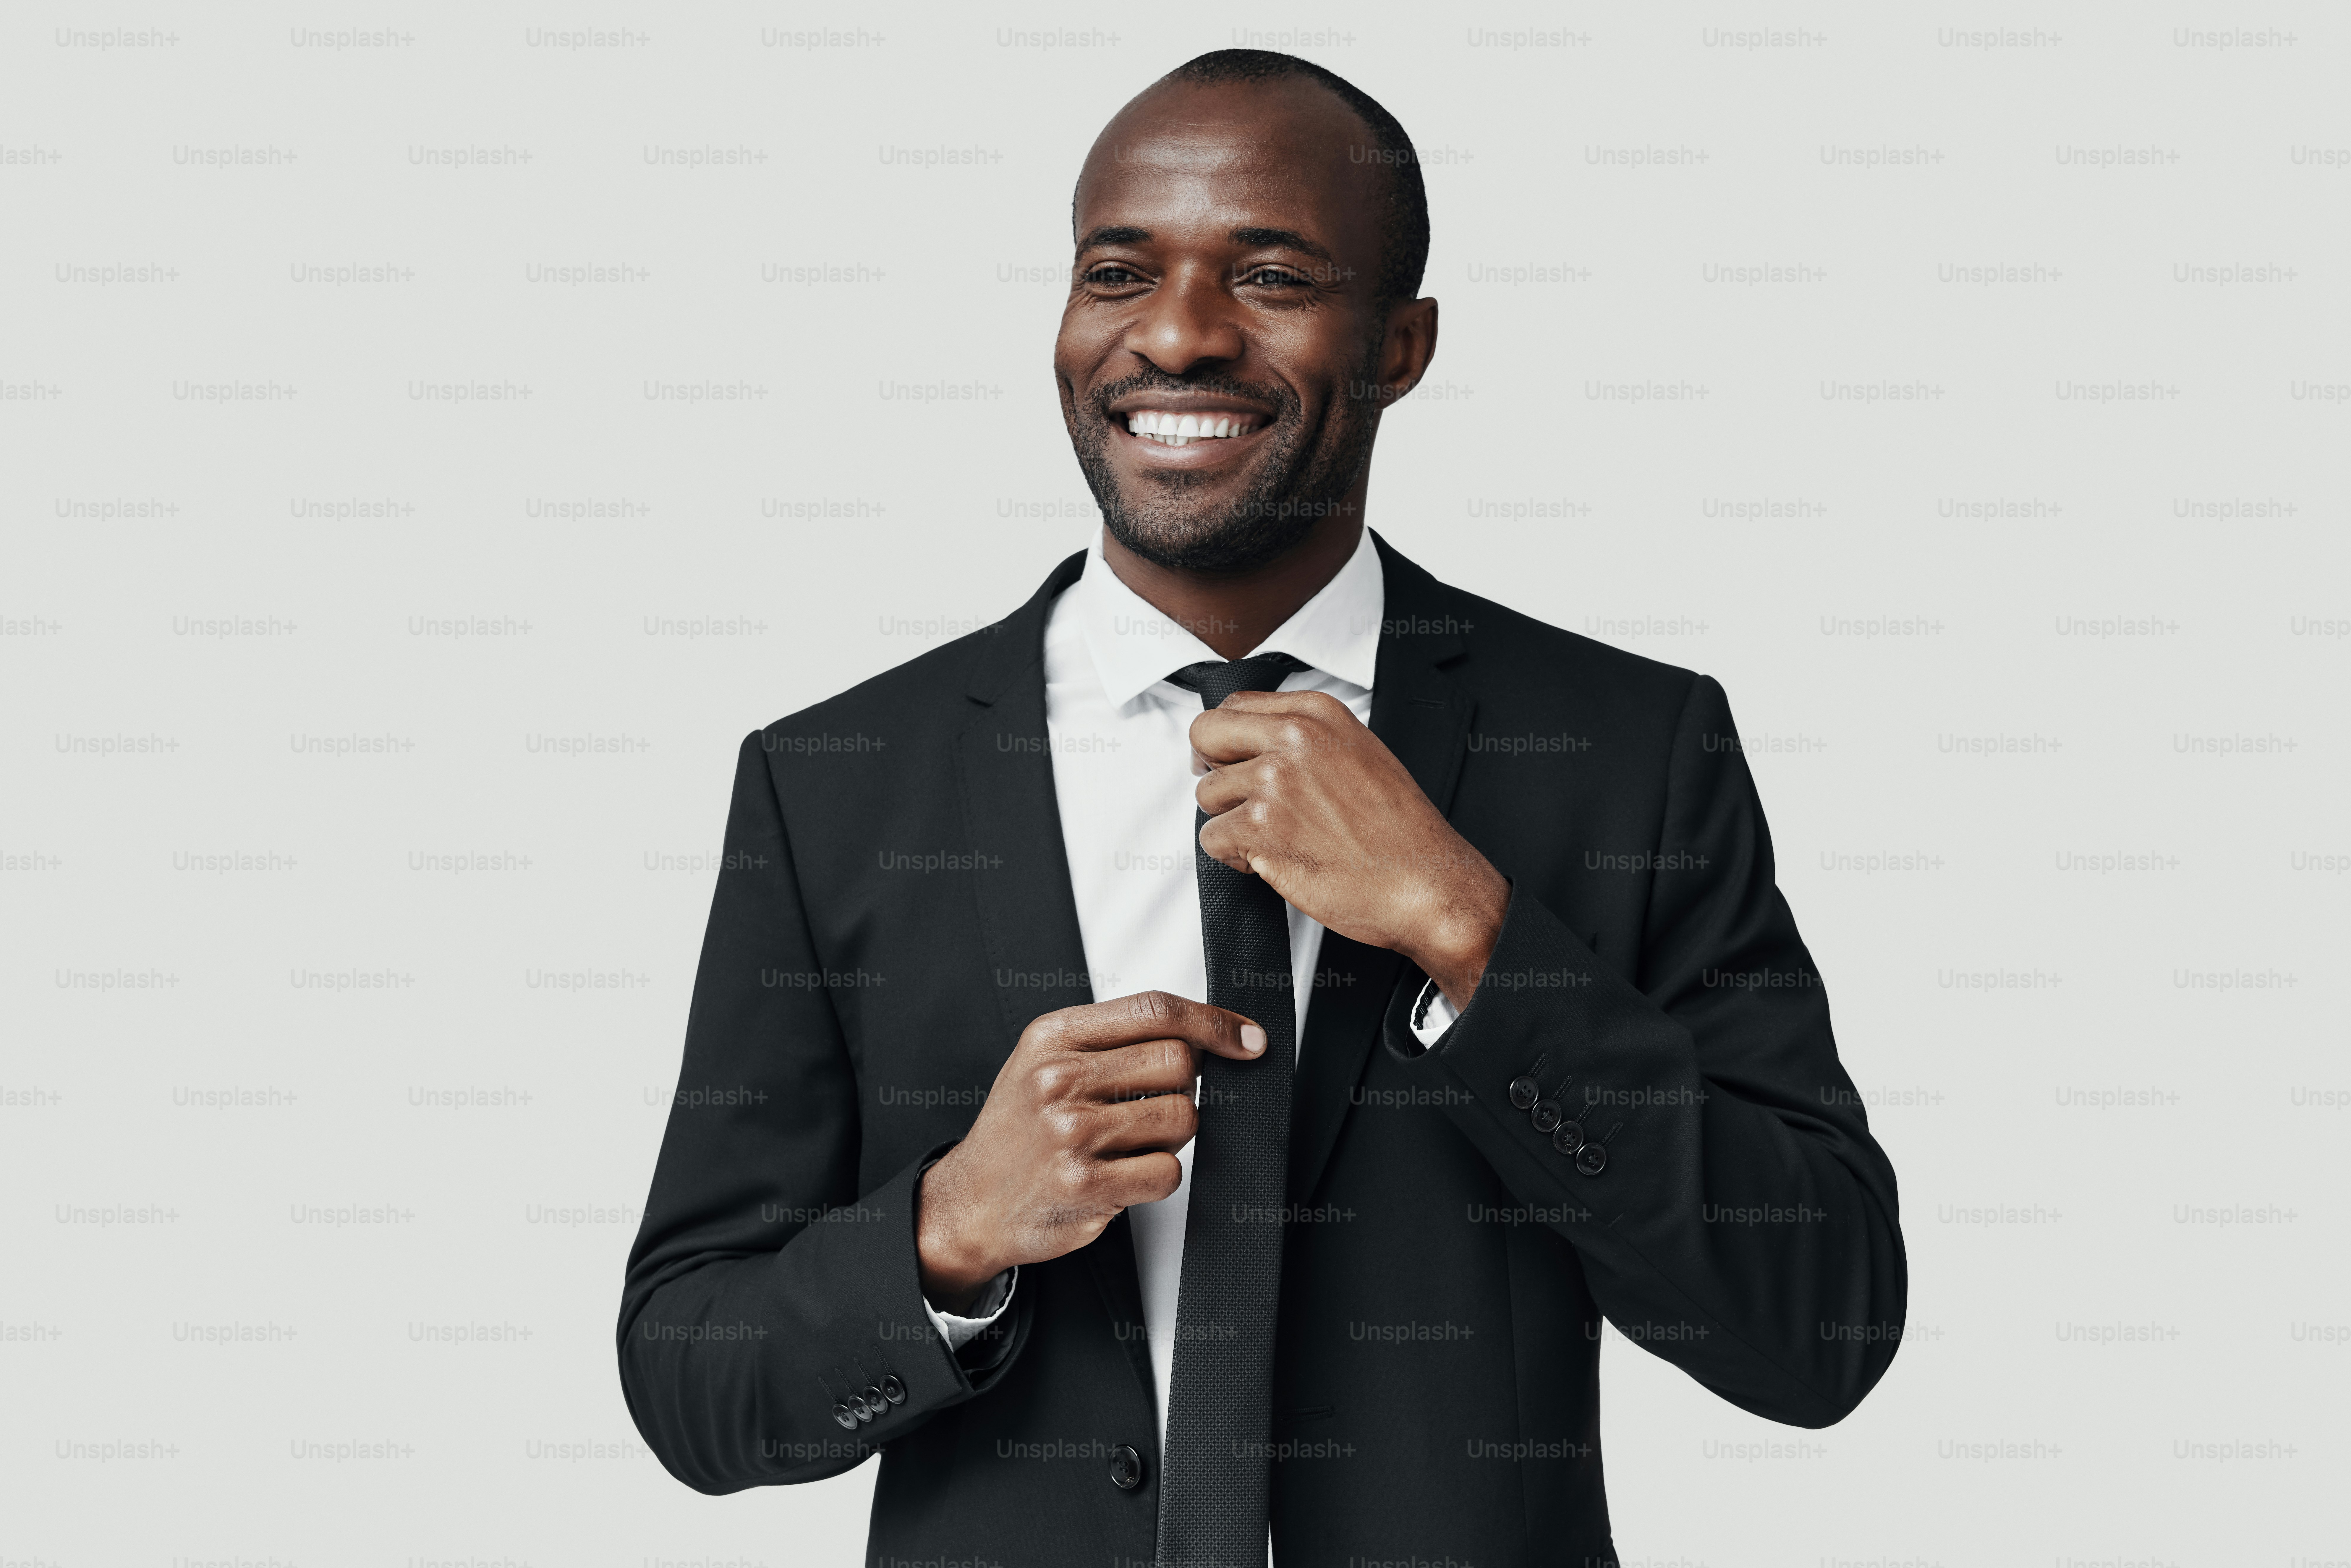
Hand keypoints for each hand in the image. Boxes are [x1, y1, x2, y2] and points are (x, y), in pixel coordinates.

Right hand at [915, 991, 1266, 1311]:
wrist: (970, 1201)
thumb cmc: (1018, 1129)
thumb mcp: (1045, 1060)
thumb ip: (1112, 1039)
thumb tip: (1204, 1034)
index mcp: (1053, 1036)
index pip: (1156, 1010)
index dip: (1213, 1022)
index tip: (1246, 1038)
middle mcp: (1058, 1079)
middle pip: (1179, 1063)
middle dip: (1184, 1088)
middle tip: (1152, 1107)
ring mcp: (1070, 1133)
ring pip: (1182, 1118)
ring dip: (1171, 1136)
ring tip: (1129, 1144)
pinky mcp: (1084, 1185)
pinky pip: (1168, 1171)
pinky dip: (1157, 1176)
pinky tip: (1121, 1175)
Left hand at [1190, 689, 1506, 1009]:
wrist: (1425, 882)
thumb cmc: (1399, 830)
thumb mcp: (1359, 753)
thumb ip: (1304, 738)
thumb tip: (1250, 743)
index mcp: (1317, 714)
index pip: (1235, 705)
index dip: (1226, 739)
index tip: (1232, 760)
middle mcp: (1294, 738)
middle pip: (1205, 734)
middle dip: (1212, 769)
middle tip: (1234, 798)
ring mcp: (1275, 780)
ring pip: (1206, 794)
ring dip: (1230, 821)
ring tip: (1274, 837)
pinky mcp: (1261, 827)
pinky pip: (1211, 838)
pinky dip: (1235, 856)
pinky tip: (1274, 859)